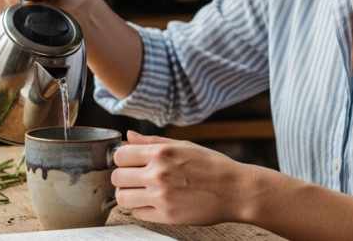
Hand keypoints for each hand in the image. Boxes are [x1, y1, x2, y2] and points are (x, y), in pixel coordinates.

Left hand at [111, 131, 255, 224]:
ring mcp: (161, 197)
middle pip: (116, 177)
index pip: (119, 156)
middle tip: (134, 179)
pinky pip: (137, 214)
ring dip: (128, 195)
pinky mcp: (167, 216)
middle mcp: (158, 174)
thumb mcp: (183, 145)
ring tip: (141, 192)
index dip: (122, 159)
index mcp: (161, 153)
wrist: (236, 190)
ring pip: (122, 198)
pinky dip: (141, 208)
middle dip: (123, 178)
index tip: (128, 163)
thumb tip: (129, 136)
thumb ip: (152, 141)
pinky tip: (152, 202)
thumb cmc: (213, 166)